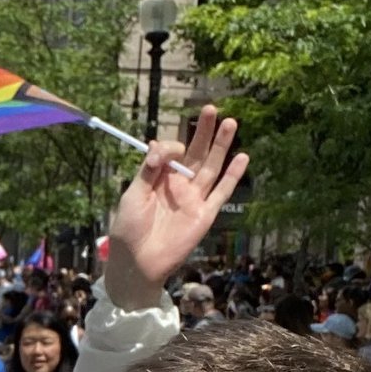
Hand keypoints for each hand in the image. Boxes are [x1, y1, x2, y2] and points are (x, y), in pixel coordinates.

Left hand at [104, 105, 248, 310]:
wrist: (137, 263)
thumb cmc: (128, 229)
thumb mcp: (133, 195)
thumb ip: (148, 171)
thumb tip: (157, 146)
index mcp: (159, 178)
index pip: (172, 152)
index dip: (170, 147)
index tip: (165, 152)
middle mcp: (179, 185)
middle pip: (196, 153)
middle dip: (203, 131)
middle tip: (211, 109)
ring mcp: (194, 199)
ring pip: (212, 167)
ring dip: (221, 146)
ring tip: (230, 123)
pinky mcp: (205, 214)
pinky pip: (222, 192)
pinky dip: (232, 176)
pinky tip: (242, 158)